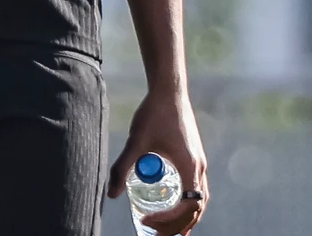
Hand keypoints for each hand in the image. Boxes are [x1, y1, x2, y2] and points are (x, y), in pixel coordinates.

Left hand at [108, 87, 208, 234]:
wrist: (169, 90)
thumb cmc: (153, 114)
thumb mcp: (136, 143)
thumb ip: (123, 167)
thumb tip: (111, 194)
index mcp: (189, 167)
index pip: (186, 207)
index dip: (169, 220)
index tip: (148, 222)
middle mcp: (199, 167)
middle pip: (196, 208)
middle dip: (178, 226)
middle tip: (155, 234)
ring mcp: (199, 162)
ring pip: (200, 199)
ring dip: (186, 217)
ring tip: (170, 231)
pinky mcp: (194, 155)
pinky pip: (196, 187)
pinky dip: (188, 203)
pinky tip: (174, 205)